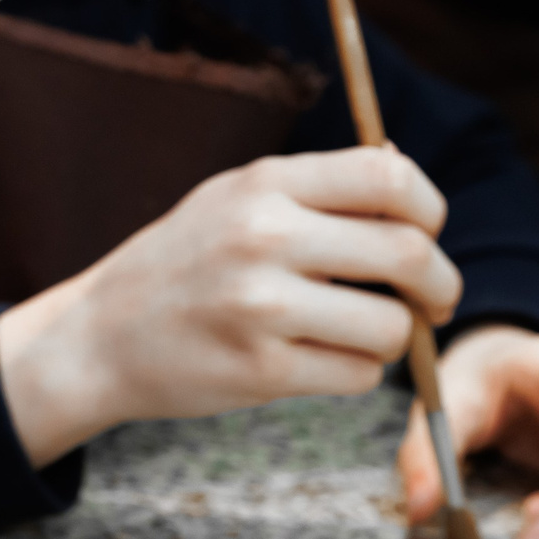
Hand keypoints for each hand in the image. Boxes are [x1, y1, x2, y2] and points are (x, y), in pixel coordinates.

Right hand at [0, 146, 461, 463]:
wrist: (99, 338)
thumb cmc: (181, 264)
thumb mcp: (232, 197)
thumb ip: (314, 185)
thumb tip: (402, 163)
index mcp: (264, 184)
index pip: (390, 176)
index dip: (430, 209)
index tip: (427, 235)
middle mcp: (264, 238)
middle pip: (409, 253)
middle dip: (439, 285)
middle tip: (433, 302)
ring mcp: (261, 307)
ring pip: (392, 327)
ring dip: (394, 338)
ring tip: (359, 334)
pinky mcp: (260, 370)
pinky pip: (357, 376)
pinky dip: (356, 372)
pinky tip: (319, 360)